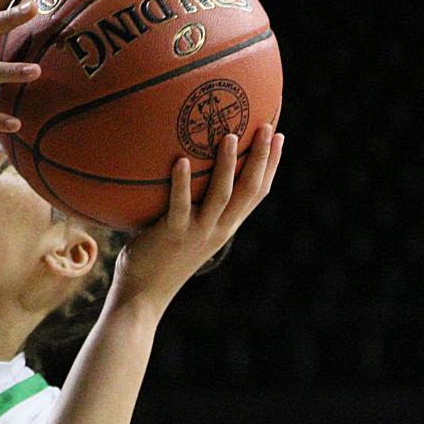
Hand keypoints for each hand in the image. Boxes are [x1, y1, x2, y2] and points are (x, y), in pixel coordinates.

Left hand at [110, 125, 283, 310]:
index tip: (280, 136)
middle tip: (268, 127)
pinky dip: (182, 183)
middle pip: (249, 190)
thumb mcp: (185, 231)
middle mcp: (218, 229)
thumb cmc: (159, 260)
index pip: (257, 194)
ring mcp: (197, 232)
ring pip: (221, 196)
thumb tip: (183, 167)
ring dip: (227, 165)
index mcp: (225, 227)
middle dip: (262, 158)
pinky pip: (180, 206)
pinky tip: (182, 161)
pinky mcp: (172, 235)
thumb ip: (192, 206)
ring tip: (230, 136)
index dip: (272, 165)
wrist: (143, 297)